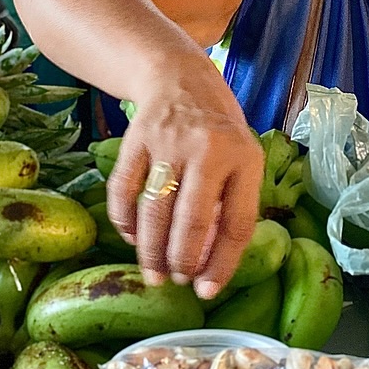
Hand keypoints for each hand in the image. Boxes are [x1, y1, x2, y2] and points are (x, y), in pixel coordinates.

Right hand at [107, 68, 262, 299]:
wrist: (178, 77)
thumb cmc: (218, 129)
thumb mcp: (240, 157)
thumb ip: (230, 203)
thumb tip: (210, 263)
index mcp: (244, 157)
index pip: (238, 222)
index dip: (222, 263)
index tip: (208, 291)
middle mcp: (208, 149)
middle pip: (193, 220)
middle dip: (182, 261)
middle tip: (177, 282)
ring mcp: (169, 143)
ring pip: (155, 210)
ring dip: (152, 250)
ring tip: (154, 274)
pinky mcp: (136, 139)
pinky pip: (124, 190)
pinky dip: (125, 221)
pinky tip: (132, 238)